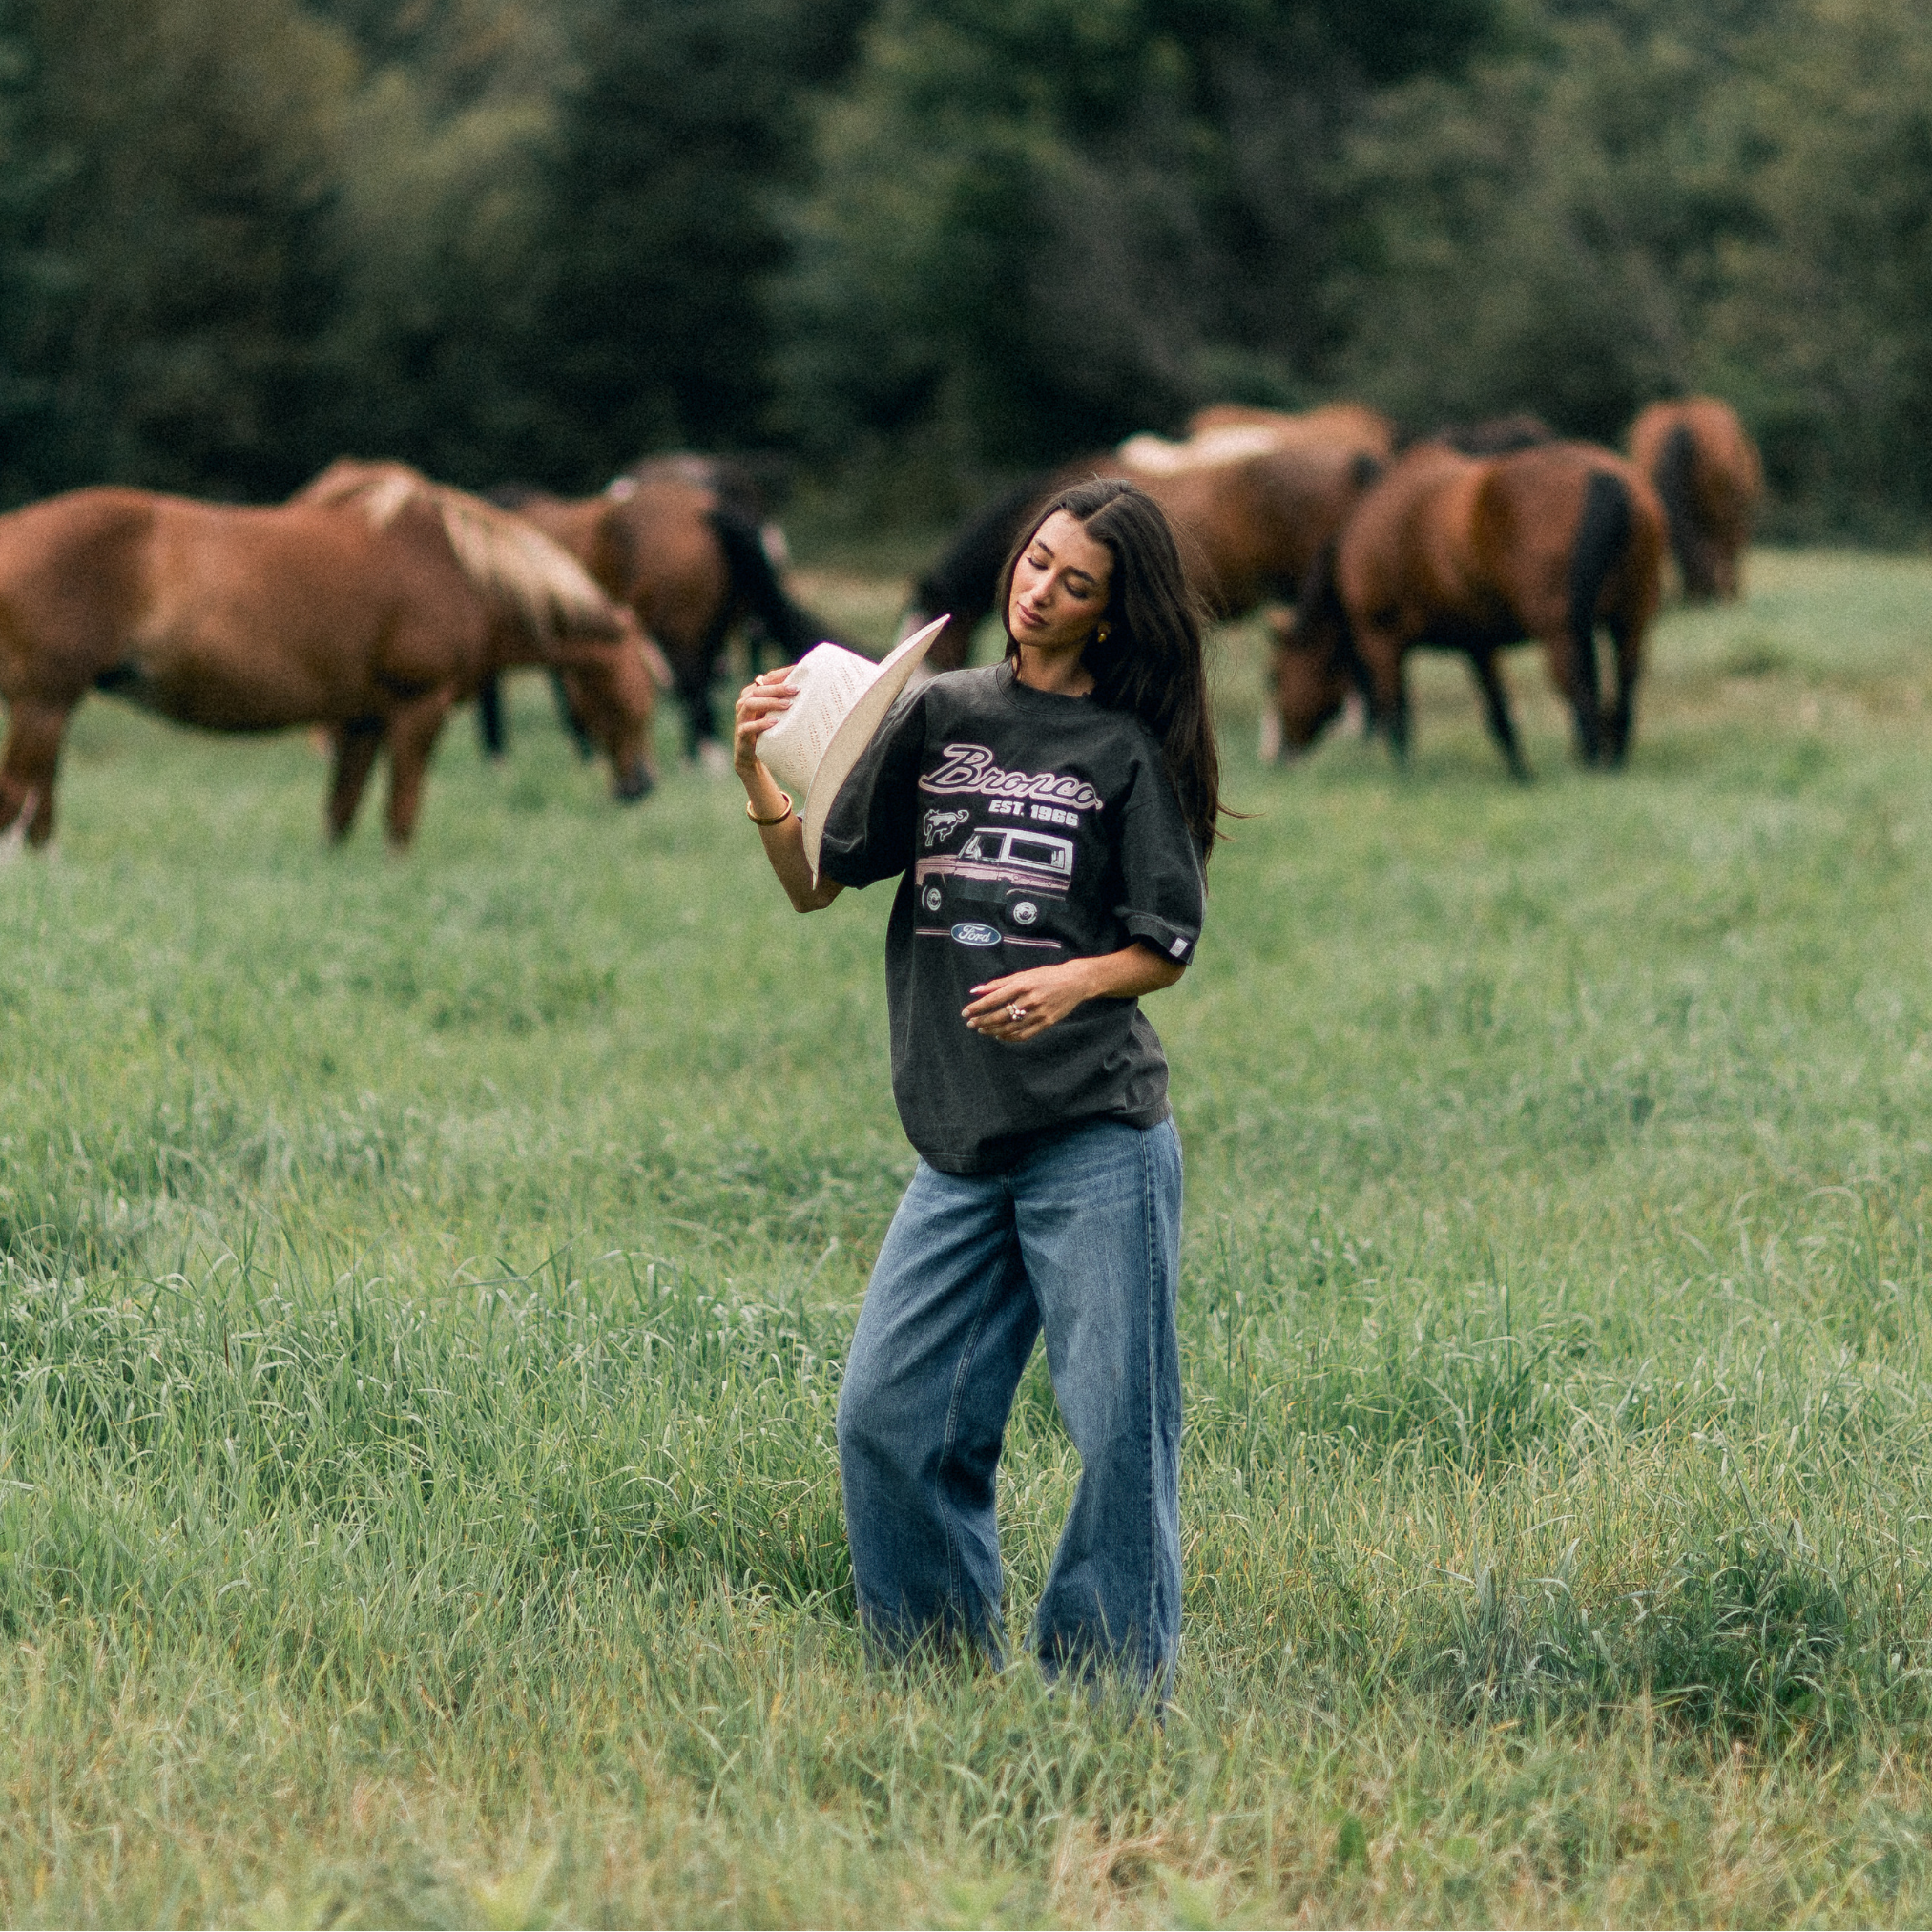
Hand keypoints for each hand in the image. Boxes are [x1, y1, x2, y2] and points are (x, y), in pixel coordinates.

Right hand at [733, 668, 798, 778]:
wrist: (751, 755)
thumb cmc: (767, 729)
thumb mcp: (775, 712)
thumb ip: (784, 698)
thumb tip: (809, 684)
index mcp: (752, 693)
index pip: (767, 679)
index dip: (782, 674)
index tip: (798, 670)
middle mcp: (744, 702)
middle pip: (759, 689)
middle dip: (778, 688)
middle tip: (796, 689)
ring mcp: (741, 718)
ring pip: (751, 704)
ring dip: (770, 702)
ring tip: (788, 705)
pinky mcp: (741, 733)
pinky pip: (748, 727)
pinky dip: (762, 723)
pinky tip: (775, 722)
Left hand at [962, 960, 1097, 1042]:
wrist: (1075, 981)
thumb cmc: (1045, 975)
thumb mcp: (1022, 975)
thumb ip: (998, 983)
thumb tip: (975, 990)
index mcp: (1023, 984)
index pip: (994, 999)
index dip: (978, 1007)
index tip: (965, 1013)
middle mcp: (1030, 999)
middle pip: (1000, 1015)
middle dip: (982, 1021)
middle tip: (971, 1024)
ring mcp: (1040, 1012)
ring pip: (1011, 1027)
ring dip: (993, 1031)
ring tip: (982, 1030)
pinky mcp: (1047, 1022)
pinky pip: (1025, 1034)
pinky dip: (1010, 1037)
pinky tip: (1000, 1036)